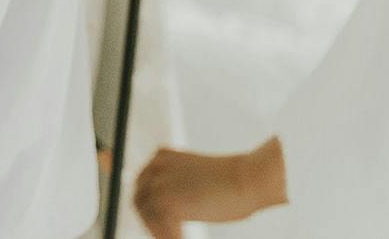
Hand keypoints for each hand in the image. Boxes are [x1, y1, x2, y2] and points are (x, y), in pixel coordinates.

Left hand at [134, 139, 286, 237]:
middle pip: (139, 200)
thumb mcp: (197, 178)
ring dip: (158, 230)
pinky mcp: (166, 202)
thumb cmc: (233, 182)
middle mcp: (155, 167)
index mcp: (162, 157)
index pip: (143, 185)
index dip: (148, 207)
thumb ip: (179, 186)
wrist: (249, 178)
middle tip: (164, 235)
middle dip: (149, 220)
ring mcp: (159, 184)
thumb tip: (171, 210)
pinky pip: (159, 228)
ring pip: (147, 216)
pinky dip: (169, 237)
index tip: (157, 223)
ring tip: (175, 238)